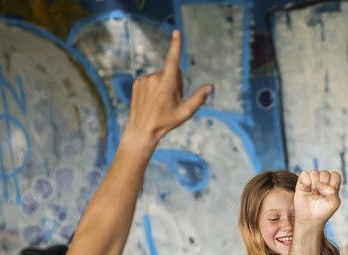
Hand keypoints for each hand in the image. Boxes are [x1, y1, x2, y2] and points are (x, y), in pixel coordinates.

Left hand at [123, 31, 211, 146]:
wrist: (142, 129)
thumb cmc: (166, 122)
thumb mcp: (186, 113)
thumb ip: (198, 98)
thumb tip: (210, 86)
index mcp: (167, 85)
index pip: (173, 61)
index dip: (175, 46)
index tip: (176, 32)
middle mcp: (155, 79)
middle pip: (171, 73)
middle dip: (175, 82)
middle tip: (171, 100)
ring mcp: (144, 80)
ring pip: (160, 76)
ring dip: (163, 85)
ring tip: (160, 102)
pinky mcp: (137, 82)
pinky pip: (150, 80)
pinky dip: (153, 87)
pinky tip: (152, 100)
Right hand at [295, 170, 342, 223]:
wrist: (310, 218)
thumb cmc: (323, 211)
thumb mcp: (334, 204)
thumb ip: (333, 192)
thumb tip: (321, 185)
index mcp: (332, 183)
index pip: (335, 175)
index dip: (333, 184)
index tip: (329, 194)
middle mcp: (322, 180)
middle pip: (325, 173)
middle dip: (323, 185)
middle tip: (320, 195)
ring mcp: (312, 180)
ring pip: (315, 172)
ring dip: (314, 185)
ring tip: (313, 193)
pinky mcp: (302, 181)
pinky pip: (305, 174)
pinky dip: (306, 182)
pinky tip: (307, 190)